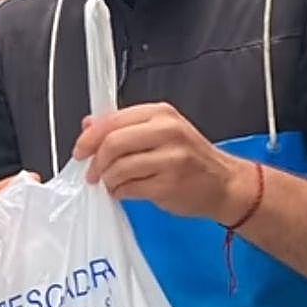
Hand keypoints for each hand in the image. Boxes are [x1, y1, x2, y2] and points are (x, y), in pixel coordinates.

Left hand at [72, 102, 255, 225]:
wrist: (226, 184)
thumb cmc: (191, 158)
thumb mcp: (160, 132)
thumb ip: (124, 127)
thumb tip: (88, 124)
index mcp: (161, 114)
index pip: (113, 120)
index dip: (90, 137)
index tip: (80, 151)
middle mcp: (167, 131)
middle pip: (113, 143)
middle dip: (96, 161)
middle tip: (91, 173)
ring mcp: (171, 158)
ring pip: (119, 167)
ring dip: (108, 180)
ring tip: (111, 184)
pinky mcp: (170, 184)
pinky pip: (130, 188)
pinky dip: (120, 192)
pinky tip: (125, 192)